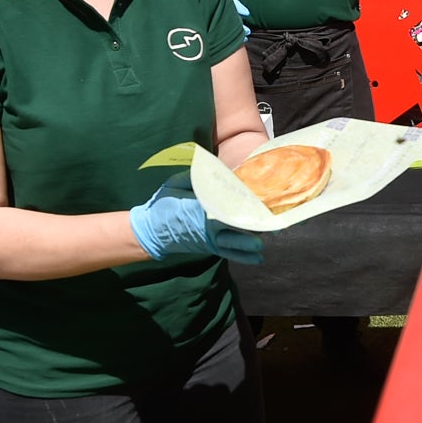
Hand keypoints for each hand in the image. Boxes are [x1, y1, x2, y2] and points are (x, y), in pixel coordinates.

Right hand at [128, 179, 263, 263]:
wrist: (151, 232)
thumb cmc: (163, 204)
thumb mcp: (174, 184)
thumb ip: (193, 176)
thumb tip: (211, 165)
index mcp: (198, 207)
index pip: (223, 203)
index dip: (241, 200)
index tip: (257, 196)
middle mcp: (205, 225)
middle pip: (233, 224)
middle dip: (252, 221)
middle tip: (270, 217)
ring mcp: (209, 239)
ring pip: (233, 242)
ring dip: (250, 240)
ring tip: (266, 237)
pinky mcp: (210, 248)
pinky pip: (229, 254)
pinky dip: (243, 256)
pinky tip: (258, 256)